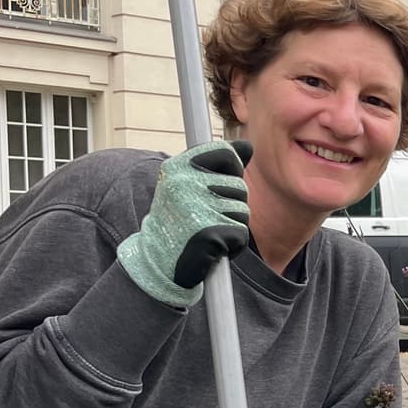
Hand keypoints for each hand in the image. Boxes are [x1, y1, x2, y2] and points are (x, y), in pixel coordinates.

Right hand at [116, 140, 251, 307]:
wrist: (158, 261)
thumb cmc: (179, 219)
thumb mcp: (190, 184)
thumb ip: (218, 164)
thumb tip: (248, 146)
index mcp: (178, 166)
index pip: (226, 153)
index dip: (232, 169)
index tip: (218, 183)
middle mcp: (184, 183)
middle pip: (239, 186)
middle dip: (232, 204)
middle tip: (206, 217)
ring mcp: (196, 208)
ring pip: (242, 210)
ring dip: (232, 225)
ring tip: (207, 231)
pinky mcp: (209, 234)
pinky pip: (241, 234)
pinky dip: (233, 245)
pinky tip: (212, 248)